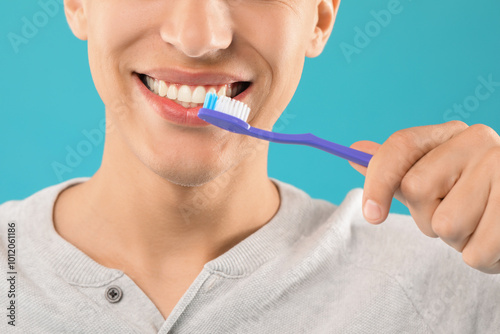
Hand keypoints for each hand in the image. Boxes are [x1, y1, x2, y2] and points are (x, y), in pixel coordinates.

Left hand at [349, 121, 499, 273]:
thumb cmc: (470, 199)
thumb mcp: (433, 179)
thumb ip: (396, 170)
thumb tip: (354, 152)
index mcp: (451, 134)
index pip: (401, 146)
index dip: (378, 180)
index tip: (371, 215)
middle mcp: (478, 141)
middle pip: (415, 189)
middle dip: (427, 218)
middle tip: (456, 214)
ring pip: (445, 226)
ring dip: (457, 240)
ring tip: (479, 225)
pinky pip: (475, 253)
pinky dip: (482, 258)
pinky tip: (495, 239)